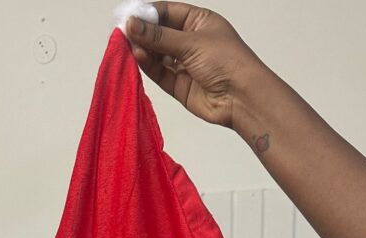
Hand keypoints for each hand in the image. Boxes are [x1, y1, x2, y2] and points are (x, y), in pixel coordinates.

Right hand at [126, 3, 264, 131]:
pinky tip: (139, 57)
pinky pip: (160, 73)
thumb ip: (159, 36)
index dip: (148, 14)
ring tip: (129, 45)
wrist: (242, 98)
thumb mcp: (191, 42)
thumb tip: (132, 25)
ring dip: (144, 50)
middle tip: (123, 31)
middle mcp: (191, 42)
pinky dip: (149, 66)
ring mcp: (185, 64)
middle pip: (160, 34)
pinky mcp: (180, 86)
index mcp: (199, 22)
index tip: (129, 16)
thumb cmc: (227, 61)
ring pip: (158, 55)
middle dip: (142, 33)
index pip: (167, 13)